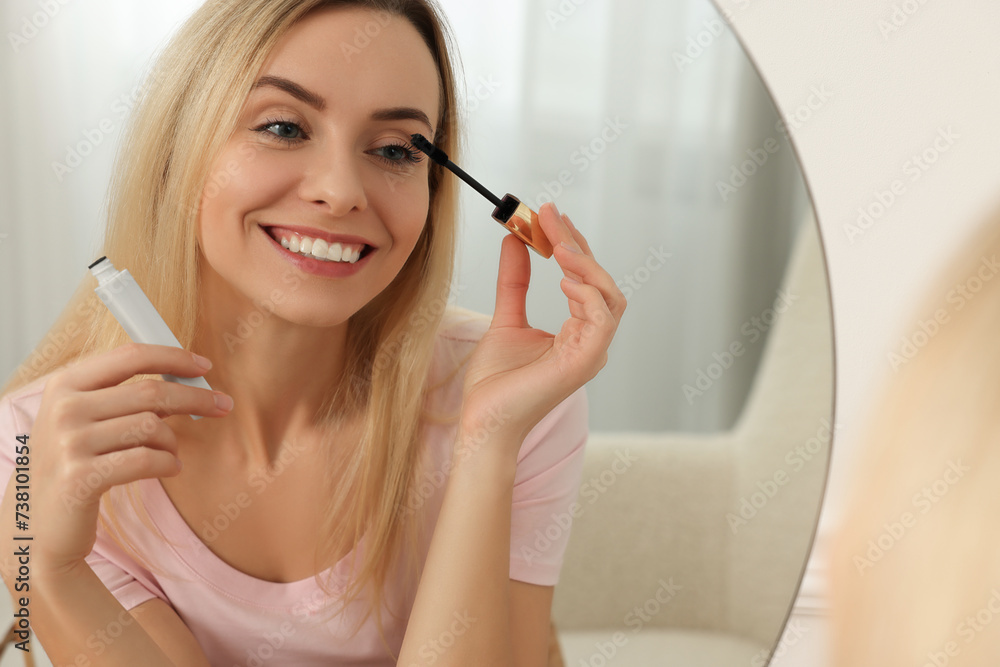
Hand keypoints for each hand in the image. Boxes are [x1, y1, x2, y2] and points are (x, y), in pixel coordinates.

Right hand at [20, 344, 231, 574]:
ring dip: (173, 441)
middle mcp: (64, 409)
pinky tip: (170, 468)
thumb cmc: (74, 463)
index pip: (130, 356)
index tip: (204, 364)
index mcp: (65, 384)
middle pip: (150, 392)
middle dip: (195, 397)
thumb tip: (185, 376)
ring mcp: (69, 444)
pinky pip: (147, 460)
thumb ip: (124, 395)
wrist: (41, 524)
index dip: (173, 357)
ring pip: (152, 427)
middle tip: (223, 405)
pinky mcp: (80, 478)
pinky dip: (169, 464)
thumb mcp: (85, 419)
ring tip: (170, 452)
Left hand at [459, 202, 625, 454]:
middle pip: (600, 281)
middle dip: (577, 244)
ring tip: (556, 244)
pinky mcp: (583, 363)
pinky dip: (587, 295)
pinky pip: (602, 320)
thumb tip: (514, 242)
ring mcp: (590, 353)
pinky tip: (563, 278)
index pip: (585, 279)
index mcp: (577, 332)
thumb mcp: (505, 319)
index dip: (572, 244)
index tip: (551, 215)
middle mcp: (590, 341)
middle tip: (550, 216)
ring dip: (586, 265)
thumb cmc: (495, 383)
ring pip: (610, 297)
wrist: (483, 419)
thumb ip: (514, 282)